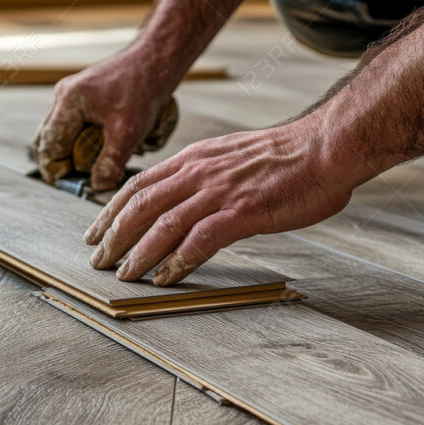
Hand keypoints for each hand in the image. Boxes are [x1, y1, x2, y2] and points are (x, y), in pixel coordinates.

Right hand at [32, 47, 175, 189]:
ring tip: (111, 155)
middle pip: (53, 143)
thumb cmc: (144, 87)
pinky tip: (120, 141)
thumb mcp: (128, 133)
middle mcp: (65, 98)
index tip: (75, 187)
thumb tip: (98, 188)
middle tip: (90, 178)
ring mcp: (75, 96)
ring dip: (86, 151)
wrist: (158, 59)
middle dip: (71, 163)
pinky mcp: (88, 97)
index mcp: (68, 103)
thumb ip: (110, 163)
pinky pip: (82, 126)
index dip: (59, 172)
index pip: (48, 148)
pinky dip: (97, 139)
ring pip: (68, 135)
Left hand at [83, 117, 359, 284]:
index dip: (112, 209)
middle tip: (98, 259)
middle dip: (113, 235)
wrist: (326, 146)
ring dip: (138, 253)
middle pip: (140, 205)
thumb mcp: (233, 155)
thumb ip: (208, 173)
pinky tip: (165, 278)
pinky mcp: (241, 212)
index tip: (97, 229)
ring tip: (124, 275)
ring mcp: (218, 192)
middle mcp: (198, 172)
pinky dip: (177, 262)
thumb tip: (191, 196)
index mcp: (195, 158)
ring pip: (161, 225)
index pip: (139, 184)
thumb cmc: (288, 155)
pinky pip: (198, 241)